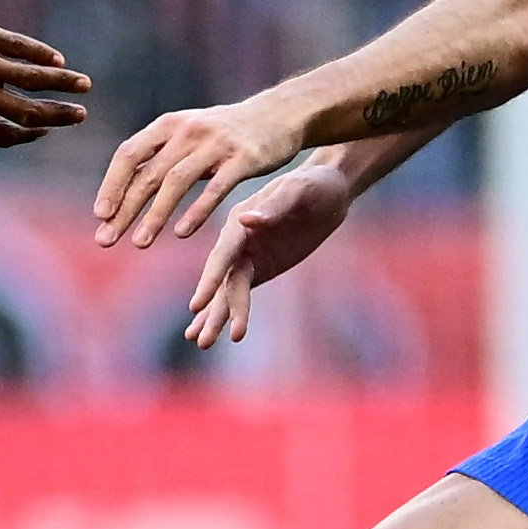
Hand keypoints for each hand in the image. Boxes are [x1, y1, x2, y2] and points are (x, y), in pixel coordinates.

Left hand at [0, 0, 89, 147]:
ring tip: (83, 86)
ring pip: (28, 77)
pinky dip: (39, 53)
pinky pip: (15, 45)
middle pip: (24, 110)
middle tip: (80, 115)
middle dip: (56, 116)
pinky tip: (56, 58)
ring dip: (60, 83)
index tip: (43, 131)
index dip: (28, 136)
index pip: (2, 134)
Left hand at [94, 94, 308, 249]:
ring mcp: (216, 144)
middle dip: (124, 209)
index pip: (129, 154)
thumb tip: (120, 190)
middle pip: (148, 173)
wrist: (281, 113)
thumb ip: (158, 156)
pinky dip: (195, 211)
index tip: (99, 214)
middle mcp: (188, 131)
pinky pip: (215, 188)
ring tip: (139, 243)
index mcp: (168, 125)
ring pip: (176, 182)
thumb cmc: (226, 132)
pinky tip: (180, 233)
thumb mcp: (188, 133)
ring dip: (155, 215)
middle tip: (105, 239)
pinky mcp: (244, 159)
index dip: (111, 184)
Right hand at [177, 159, 351, 346]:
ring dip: (216, 317)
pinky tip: (211, 331)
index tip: (198, 305)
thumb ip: (275, 205)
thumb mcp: (300, 190)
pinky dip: (227, 311)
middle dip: (213, 309)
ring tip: (203, 344)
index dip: (210, 280)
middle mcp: (236, 241)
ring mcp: (246, 256)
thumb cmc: (316, 185)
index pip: (223, 255)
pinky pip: (238, 293)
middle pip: (221, 280)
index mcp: (239, 221)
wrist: (329, 191)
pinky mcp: (259, 267)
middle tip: (203, 339)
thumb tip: (248, 221)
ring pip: (227, 291)